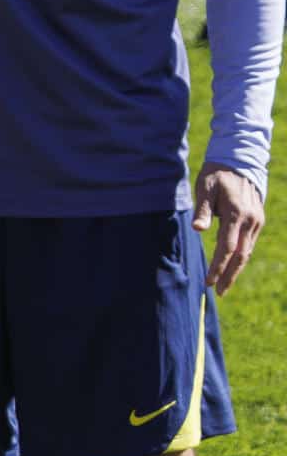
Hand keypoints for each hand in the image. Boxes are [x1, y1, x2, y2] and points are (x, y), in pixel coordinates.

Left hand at [193, 161, 263, 294]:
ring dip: (236, 269)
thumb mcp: (204, 188)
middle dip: (229, 275)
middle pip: (241, 255)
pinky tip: (232, 267)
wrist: (239, 163)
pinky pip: (249, 244)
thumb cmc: (216, 176)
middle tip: (217, 292)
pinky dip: (241, 257)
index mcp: (236, 214)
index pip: (228, 247)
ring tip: (224, 285)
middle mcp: (250, 221)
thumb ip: (202, 210)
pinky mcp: (257, 221)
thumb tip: (197, 229)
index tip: (208, 281)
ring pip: (247, 251)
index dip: (218, 266)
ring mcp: (256, 222)